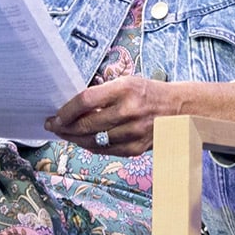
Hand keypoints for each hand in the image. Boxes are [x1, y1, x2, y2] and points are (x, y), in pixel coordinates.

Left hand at [47, 74, 175, 154]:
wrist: (181, 109)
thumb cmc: (149, 93)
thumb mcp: (127, 83)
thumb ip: (102, 94)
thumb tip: (73, 108)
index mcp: (125, 89)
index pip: (85, 101)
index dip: (66, 111)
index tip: (55, 115)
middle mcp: (129, 111)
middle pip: (86, 125)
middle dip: (64, 128)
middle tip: (53, 126)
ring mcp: (133, 132)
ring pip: (93, 141)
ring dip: (74, 139)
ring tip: (65, 135)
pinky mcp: (137, 148)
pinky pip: (106, 151)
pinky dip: (91, 147)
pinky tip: (83, 141)